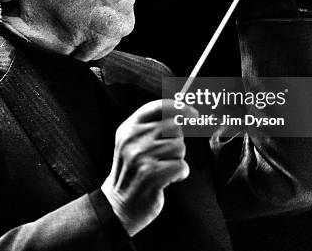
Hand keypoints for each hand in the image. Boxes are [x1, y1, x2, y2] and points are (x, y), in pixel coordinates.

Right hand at [101, 99, 197, 236]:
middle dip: (177, 141)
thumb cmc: (132, 172)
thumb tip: (182, 112)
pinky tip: (167, 179)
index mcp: (128, 128)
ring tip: (162, 168)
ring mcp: (141, 157)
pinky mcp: (151, 175)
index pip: (158, 107)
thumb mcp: (132, 143)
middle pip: (174, 127)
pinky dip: (179, 174)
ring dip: (177, 160)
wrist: (119, 204)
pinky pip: (181, 166)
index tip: (192, 113)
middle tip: (165, 155)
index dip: (179, 107)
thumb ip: (151, 126)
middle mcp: (133, 140)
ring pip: (180, 147)